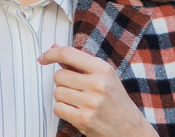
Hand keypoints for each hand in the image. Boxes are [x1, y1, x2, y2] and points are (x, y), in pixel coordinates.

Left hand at [38, 45, 157, 136]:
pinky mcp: (84, 119)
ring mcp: (91, 102)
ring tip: (79, 102)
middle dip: (63, 83)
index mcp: (103, 69)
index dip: (51, 54)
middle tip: (76, 90)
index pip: (68, 54)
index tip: (43, 58)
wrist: (131, 130)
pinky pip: (58, 108)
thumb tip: (55, 46)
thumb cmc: (115, 101)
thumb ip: (79, 61)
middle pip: (59, 76)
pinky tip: (76, 111)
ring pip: (57, 93)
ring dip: (63, 98)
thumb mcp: (104, 76)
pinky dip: (63, 110)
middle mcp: (98, 83)